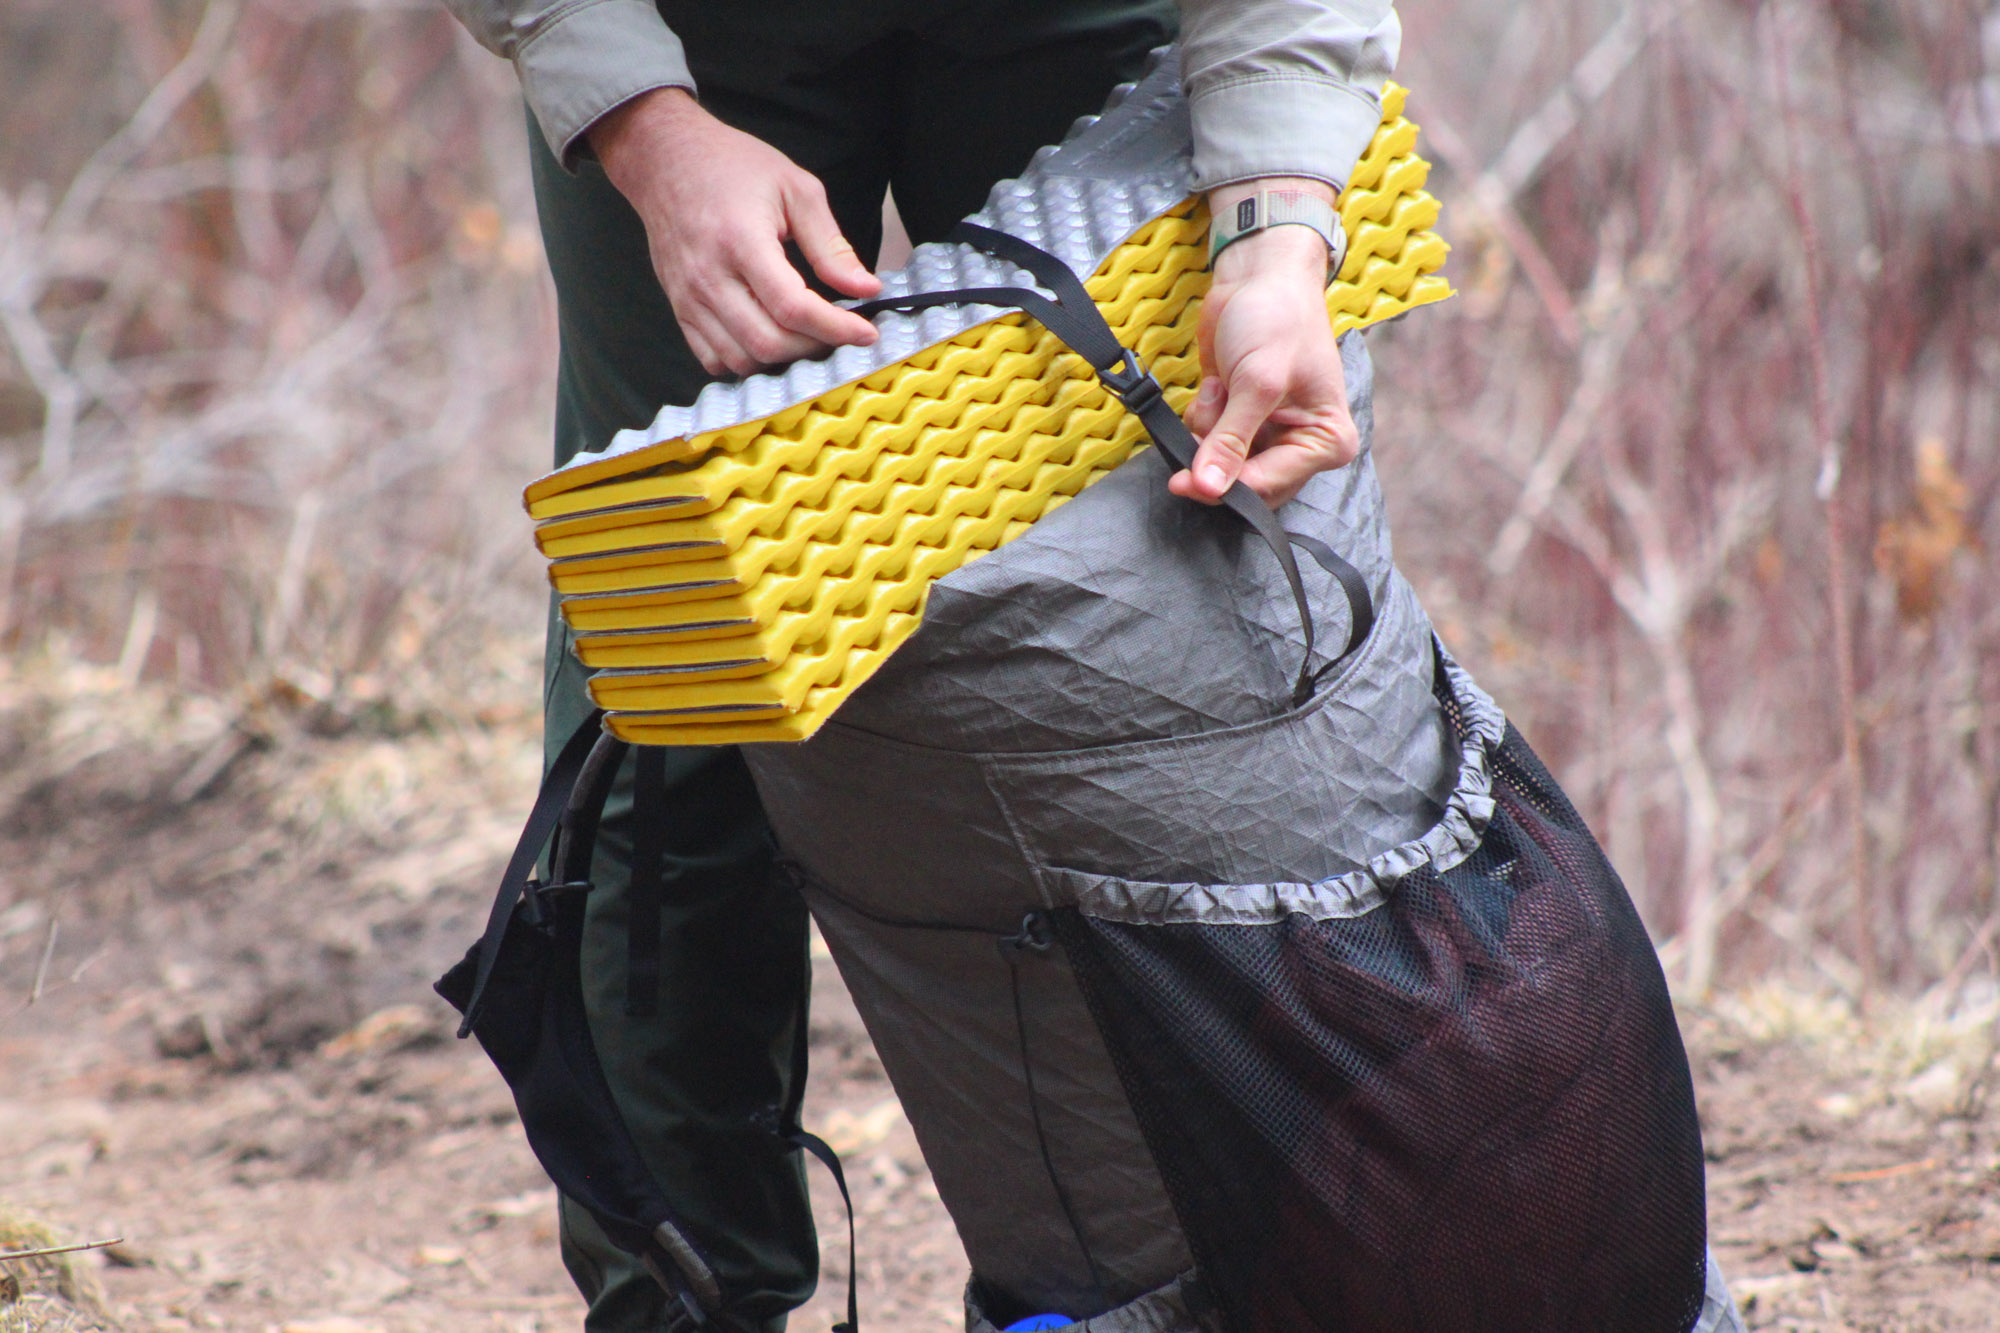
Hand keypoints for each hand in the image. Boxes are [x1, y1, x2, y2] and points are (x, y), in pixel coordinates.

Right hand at [587, 88, 881, 375]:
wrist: (664, 160)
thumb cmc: (732, 167)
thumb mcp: (796, 190)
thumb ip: (831, 246)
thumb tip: (866, 290)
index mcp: (741, 241)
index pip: (792, 308)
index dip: (836, 328)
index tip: (867, 332)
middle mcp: (709, 277)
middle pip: (768, 343)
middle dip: (814, 347)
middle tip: (840, 333)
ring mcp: (689, 298)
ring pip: (742, 360)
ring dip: (783, 361)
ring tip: (809, 338)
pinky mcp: (679, 309)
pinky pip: (714, 359)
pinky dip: (747, 362)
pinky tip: (771, 341)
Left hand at [1170, 178, 1359, 508]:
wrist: (1259, 276)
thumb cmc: (1277, 318)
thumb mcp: (1258, 381)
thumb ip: (1232, 439)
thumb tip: (1210, 488)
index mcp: (1327, 441)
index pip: (1272, 485)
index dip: (1228, 488)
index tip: (1187, 483)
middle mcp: (1302, 446)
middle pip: (1247, 486)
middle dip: (1214, 462)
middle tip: (1194, 437)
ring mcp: (1269, 436)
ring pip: (1222, 467)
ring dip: (1207, 435)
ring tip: (1219, 393)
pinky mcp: (1239, 422)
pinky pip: (1208, 444)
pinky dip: (1202, 420)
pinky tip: (1215, 387)